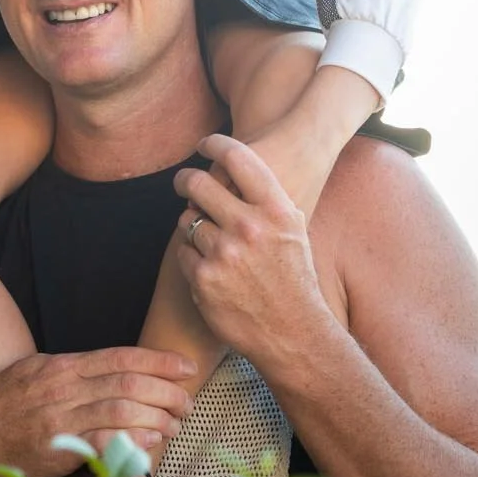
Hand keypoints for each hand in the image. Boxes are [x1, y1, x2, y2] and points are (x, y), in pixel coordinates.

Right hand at [0, 349, 195, 476]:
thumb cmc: (0, 409)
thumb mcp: (34, 377)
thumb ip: (72, 374)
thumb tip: (112, 374)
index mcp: (60, 366)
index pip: (119, 356)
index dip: (157, 361)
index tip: (184, 367)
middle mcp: (62, 387)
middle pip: (128, 382)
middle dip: (167, 391)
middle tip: (188, 400)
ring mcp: (59, 418)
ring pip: (123, 408)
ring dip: (158, 417)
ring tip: (176, 424)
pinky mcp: (57, 449)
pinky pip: (103, 442)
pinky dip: (132, 440)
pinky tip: (151, 442)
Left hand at [173, 134, 336, 364]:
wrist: (293, 332)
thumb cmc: (292, 276)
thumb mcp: (291, 229)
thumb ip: (263, 198)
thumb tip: (226, 167)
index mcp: (275, 210)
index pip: (237, 157)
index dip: (215, 144)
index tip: (204, 144)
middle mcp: (249, 227)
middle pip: (197, 182)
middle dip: (185, 179)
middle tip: (183, 182)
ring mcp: (224, 253)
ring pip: (187, 220)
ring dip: (193, 226)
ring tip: (212, 241)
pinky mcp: (204, 278)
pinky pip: (183, 251)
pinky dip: (192, 256)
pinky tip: (211, 268)